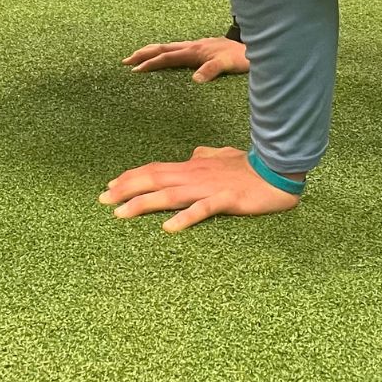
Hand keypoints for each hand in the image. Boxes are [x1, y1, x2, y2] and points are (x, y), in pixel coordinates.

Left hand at [99, 146, 299, 231]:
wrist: (278, 170)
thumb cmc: (250, 166)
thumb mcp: (223, 157)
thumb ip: (206, 156)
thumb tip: (194, 153)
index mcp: (193, 166)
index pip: (155, 170)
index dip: (131, 177)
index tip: (110, 185)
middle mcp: (195, 175)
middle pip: (154, 180)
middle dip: (126, 189)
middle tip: (102, 199)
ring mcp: (209, 188)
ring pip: (170, 195)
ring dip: (143, 203)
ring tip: (120, 213)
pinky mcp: (226, 201)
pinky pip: (202, 210)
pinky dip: (184, 218)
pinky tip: (168, 228)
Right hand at [121, 36, 248, 81]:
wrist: (258, 48)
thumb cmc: (243, 58)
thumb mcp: (228, 65)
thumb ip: (211, 71)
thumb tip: (194, 80)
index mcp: (195, 51)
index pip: (167, 57)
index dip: (150, 63)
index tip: (134, 70)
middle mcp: (193, 46)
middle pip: (163, 48)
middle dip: (143, 54)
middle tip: (125, 61)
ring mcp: (197, 46)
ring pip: (168, 47)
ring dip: (152, 52)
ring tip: (137, 57)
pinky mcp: (202, 49)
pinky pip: (177, 49)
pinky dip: (164, 52)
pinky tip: (164, 57)